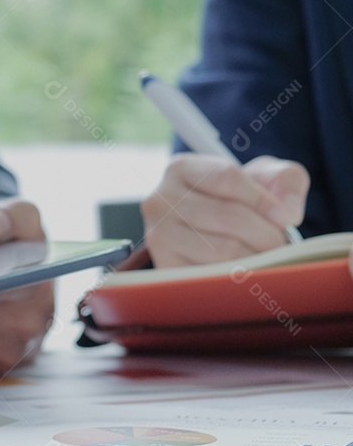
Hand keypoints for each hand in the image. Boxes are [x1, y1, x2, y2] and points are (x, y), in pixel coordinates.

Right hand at [142, 154, 309, 268]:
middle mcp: (160, 200)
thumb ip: (286, 179)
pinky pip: (214, 276)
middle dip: (266, 234)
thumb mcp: (262, 177)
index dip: (263, 199)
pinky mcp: (166, 267)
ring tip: (264, 255)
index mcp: (180, 168)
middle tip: (279, 243)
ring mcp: (158, 236)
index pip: (227, 178)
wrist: (208, 231)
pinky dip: (240, 277)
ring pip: (223, 250)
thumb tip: (286, 213)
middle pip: (228, 217)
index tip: (284, 216)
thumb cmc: (237, 200)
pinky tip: (247, 270)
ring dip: (256, 256)